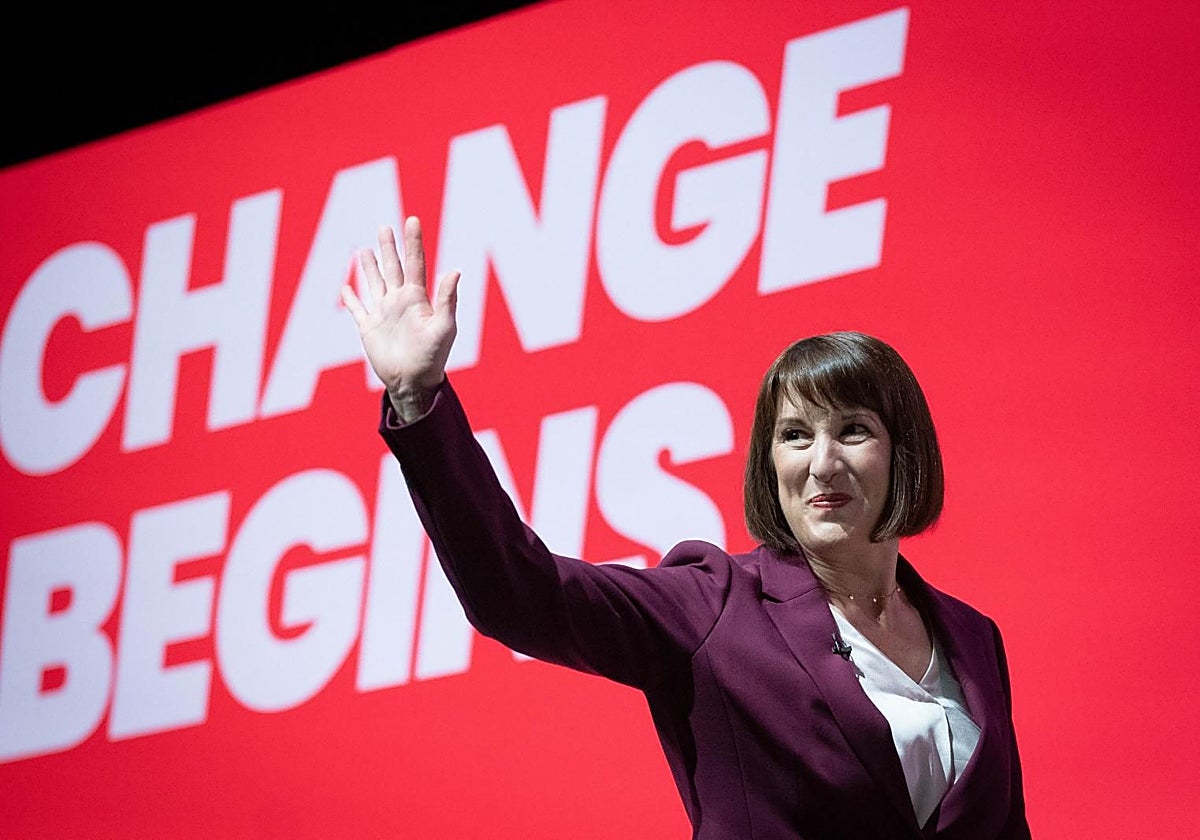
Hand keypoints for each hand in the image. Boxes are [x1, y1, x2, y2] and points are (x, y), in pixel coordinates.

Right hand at [341, 217, 459, 421]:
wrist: (414, 382)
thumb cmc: (433, 356)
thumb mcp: (443, 327)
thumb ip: (447, 299)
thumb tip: (455, 271)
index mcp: (417, 298)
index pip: (415, 263)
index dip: (413, 241)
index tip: (412, 220)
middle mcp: (399, 302)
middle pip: (392, 268)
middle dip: (388, 247)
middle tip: (384, 227)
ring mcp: (383, 314)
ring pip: (374, 283)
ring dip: (369, 267)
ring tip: (364, 250)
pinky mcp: (369, 328)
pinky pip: (357, 310)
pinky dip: (350, 299)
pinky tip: (345, 289)